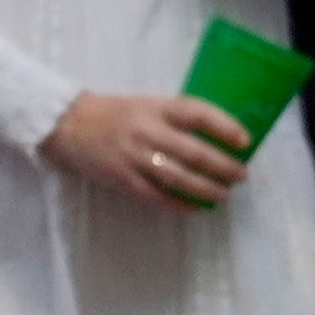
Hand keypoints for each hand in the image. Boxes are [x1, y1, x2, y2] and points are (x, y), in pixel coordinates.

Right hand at [43, 90, 255, 209]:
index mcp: (155, 107)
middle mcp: (146, 131)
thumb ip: (176, 118)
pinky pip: (156, 195)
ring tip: (223, 194)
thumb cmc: (115, 114)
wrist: (68, 125)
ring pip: (178, 177)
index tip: (245, 140)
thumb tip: (217, 138)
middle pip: (193, 151)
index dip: (224, 127)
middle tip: (240, 176)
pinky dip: (179, 204)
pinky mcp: (121, 179)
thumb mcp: (147, 105)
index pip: (197, 114)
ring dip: (205, 188)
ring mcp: (133, 156)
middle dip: (222, 166)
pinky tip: (196, 208)